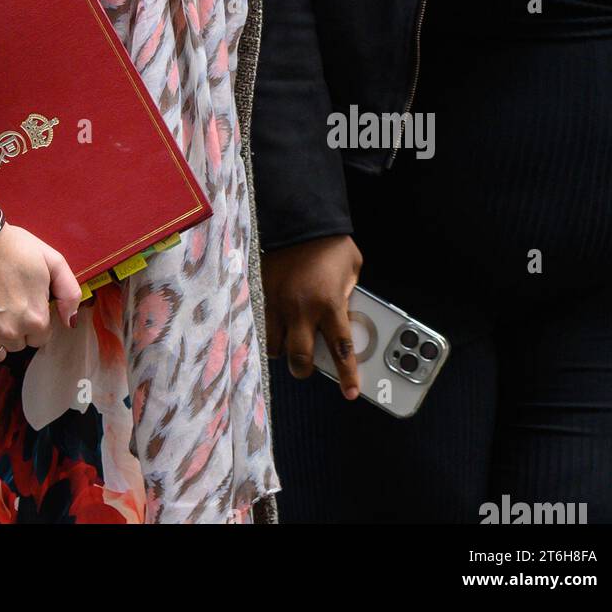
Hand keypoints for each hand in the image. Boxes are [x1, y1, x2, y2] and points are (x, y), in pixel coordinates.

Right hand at [0, 223, 82, 367]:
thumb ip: (70, 293)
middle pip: (19, 345)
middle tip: (7, 301)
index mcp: (36, 318)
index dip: (34, 319)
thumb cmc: (14, 246)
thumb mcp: (52, 260)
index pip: (40, 337)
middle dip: (16, 328)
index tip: (25, 302)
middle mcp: (12, 332)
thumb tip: (71, 322)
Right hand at [261, 234, 363, 399]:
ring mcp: (278, 302)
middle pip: (299, 358)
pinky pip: (259, 323)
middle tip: (306, 366)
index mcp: (330, 304)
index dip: (347, 376)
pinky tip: (272, 325)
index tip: (350, 392)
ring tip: (288, 342)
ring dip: (282, 349)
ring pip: (274, 345)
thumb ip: (347, 297)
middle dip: (303, 369)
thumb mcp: (351, 271)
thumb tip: (343, 315)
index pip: (341, 350)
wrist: (299, 219)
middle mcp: (302, 309)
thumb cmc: (330, 245)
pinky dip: (266, 330)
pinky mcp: (261, 293)